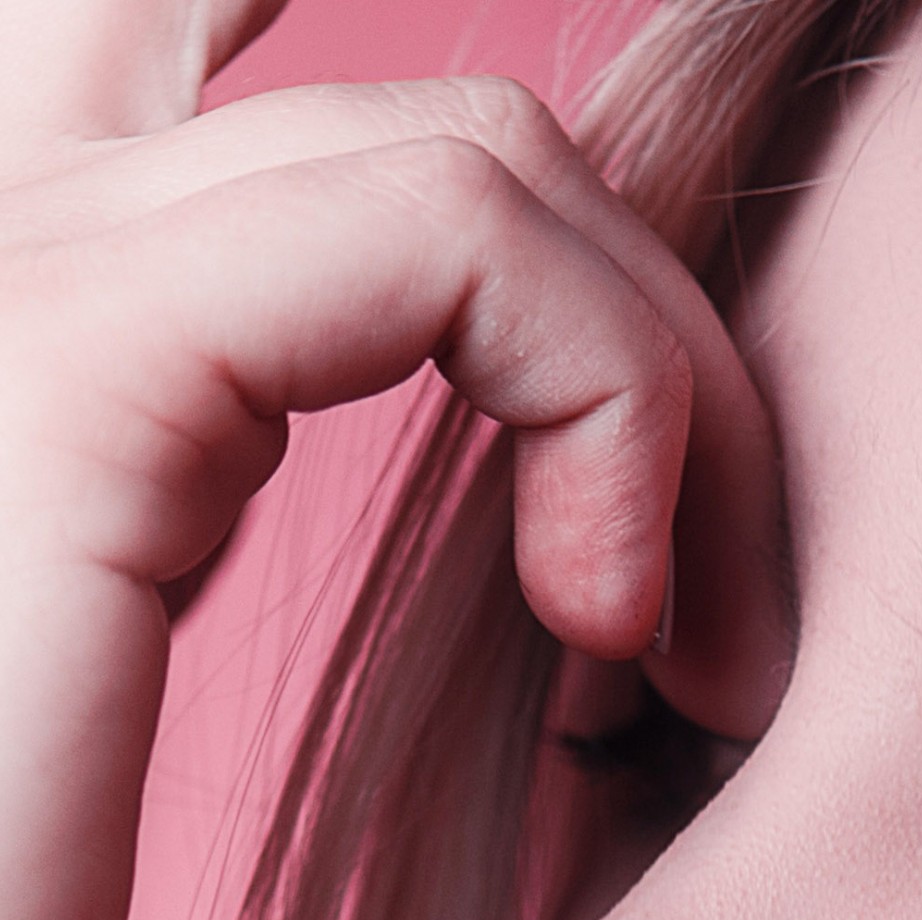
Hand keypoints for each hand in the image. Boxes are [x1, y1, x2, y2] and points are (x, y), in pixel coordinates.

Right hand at [0, 0, 785, 919]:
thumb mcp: (114, 712)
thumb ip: (221, 524)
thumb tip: (502, 509)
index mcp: (25, 318)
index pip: (243, 66)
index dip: (519, 228)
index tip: (636, 525)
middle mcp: (4, 229)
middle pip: (429, 114)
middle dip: (640, 315)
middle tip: (712, 603)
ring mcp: (16, 258)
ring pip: (477, 156)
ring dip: (673, 402)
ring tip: (687, 659)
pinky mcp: (80, 358)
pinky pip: (451, 237)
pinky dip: (607, 405)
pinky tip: (603, 622)